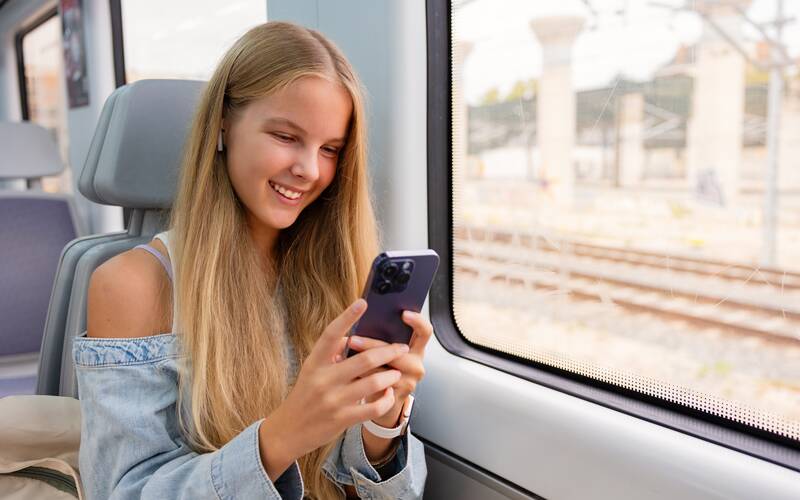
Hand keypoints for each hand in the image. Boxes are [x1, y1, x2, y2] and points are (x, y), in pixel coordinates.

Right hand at [258, 299, 409, 479]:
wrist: (288, 430)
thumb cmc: (304, 396)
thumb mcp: (310, 370)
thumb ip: (329, 353)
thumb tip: (347, 335)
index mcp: (315, 363)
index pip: (331, 334)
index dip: (347, 317)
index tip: (362, 302)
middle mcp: (323, 379)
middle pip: (362, 359)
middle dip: (388, 352)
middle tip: (401, 347)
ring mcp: (333, 400)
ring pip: (372, 382)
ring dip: (390, 376)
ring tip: (397, 372)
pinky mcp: (342, 419)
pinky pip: (372, 408)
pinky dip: (385, 399)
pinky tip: (388, 394)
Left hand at [346, 310, 432, 425]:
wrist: (381, 403)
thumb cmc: (380, 369)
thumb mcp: (386, 351)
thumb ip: (381, 335)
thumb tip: (361, 314)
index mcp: (416, 349)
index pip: (425, 331)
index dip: (417, 321)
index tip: (403, 313)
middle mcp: (416, 365)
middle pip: (398, 350)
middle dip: (372, 345)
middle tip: (353, 340)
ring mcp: (408, 383)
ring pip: (384, 370)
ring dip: (361, 363)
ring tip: (342, 357)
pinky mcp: (395, 398)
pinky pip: (376, 387)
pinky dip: (359, 379)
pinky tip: (346, 374)